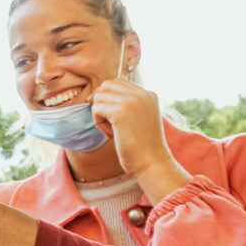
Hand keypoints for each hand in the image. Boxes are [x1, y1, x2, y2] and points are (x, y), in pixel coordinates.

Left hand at [89, 79, 189, 198]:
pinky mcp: (121, 111)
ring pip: (99, 97)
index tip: (111, 116)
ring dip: (100, 115)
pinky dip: (99, 123)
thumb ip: (123, 104)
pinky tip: (112, 134)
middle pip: (106, 86)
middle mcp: (141, 93)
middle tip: (110, 123)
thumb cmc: (141, 146)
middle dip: (102, 103)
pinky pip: (96, 109)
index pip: (118, 83)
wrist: (152, 162)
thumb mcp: (137, 118)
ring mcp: (132, 101)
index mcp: (148, 94)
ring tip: (114, 131)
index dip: (108, 97)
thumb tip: (93, 95)